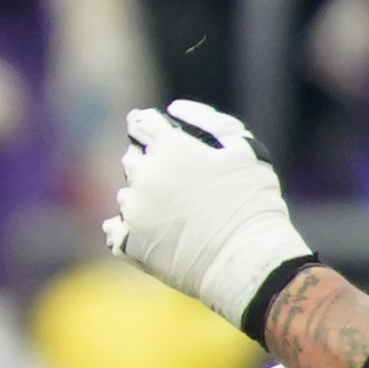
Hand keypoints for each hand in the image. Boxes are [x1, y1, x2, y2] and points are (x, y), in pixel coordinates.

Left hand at [106, 101, 315, 333]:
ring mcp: (133, 210)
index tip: (149, 129)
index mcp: (169, 148)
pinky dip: (127, 228)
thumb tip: (173, 108)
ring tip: (176, 213)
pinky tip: (149, 231)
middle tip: (177, 180)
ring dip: (143, 196)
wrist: (247, 259)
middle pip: (132, 159)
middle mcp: (144, 175)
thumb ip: (210, 121)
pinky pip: (116, 229)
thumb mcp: (244, 149)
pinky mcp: (129, 241)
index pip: (141, 124)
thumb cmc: (251, 202)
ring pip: (127, 194)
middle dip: (148, 163)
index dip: (146, 125)